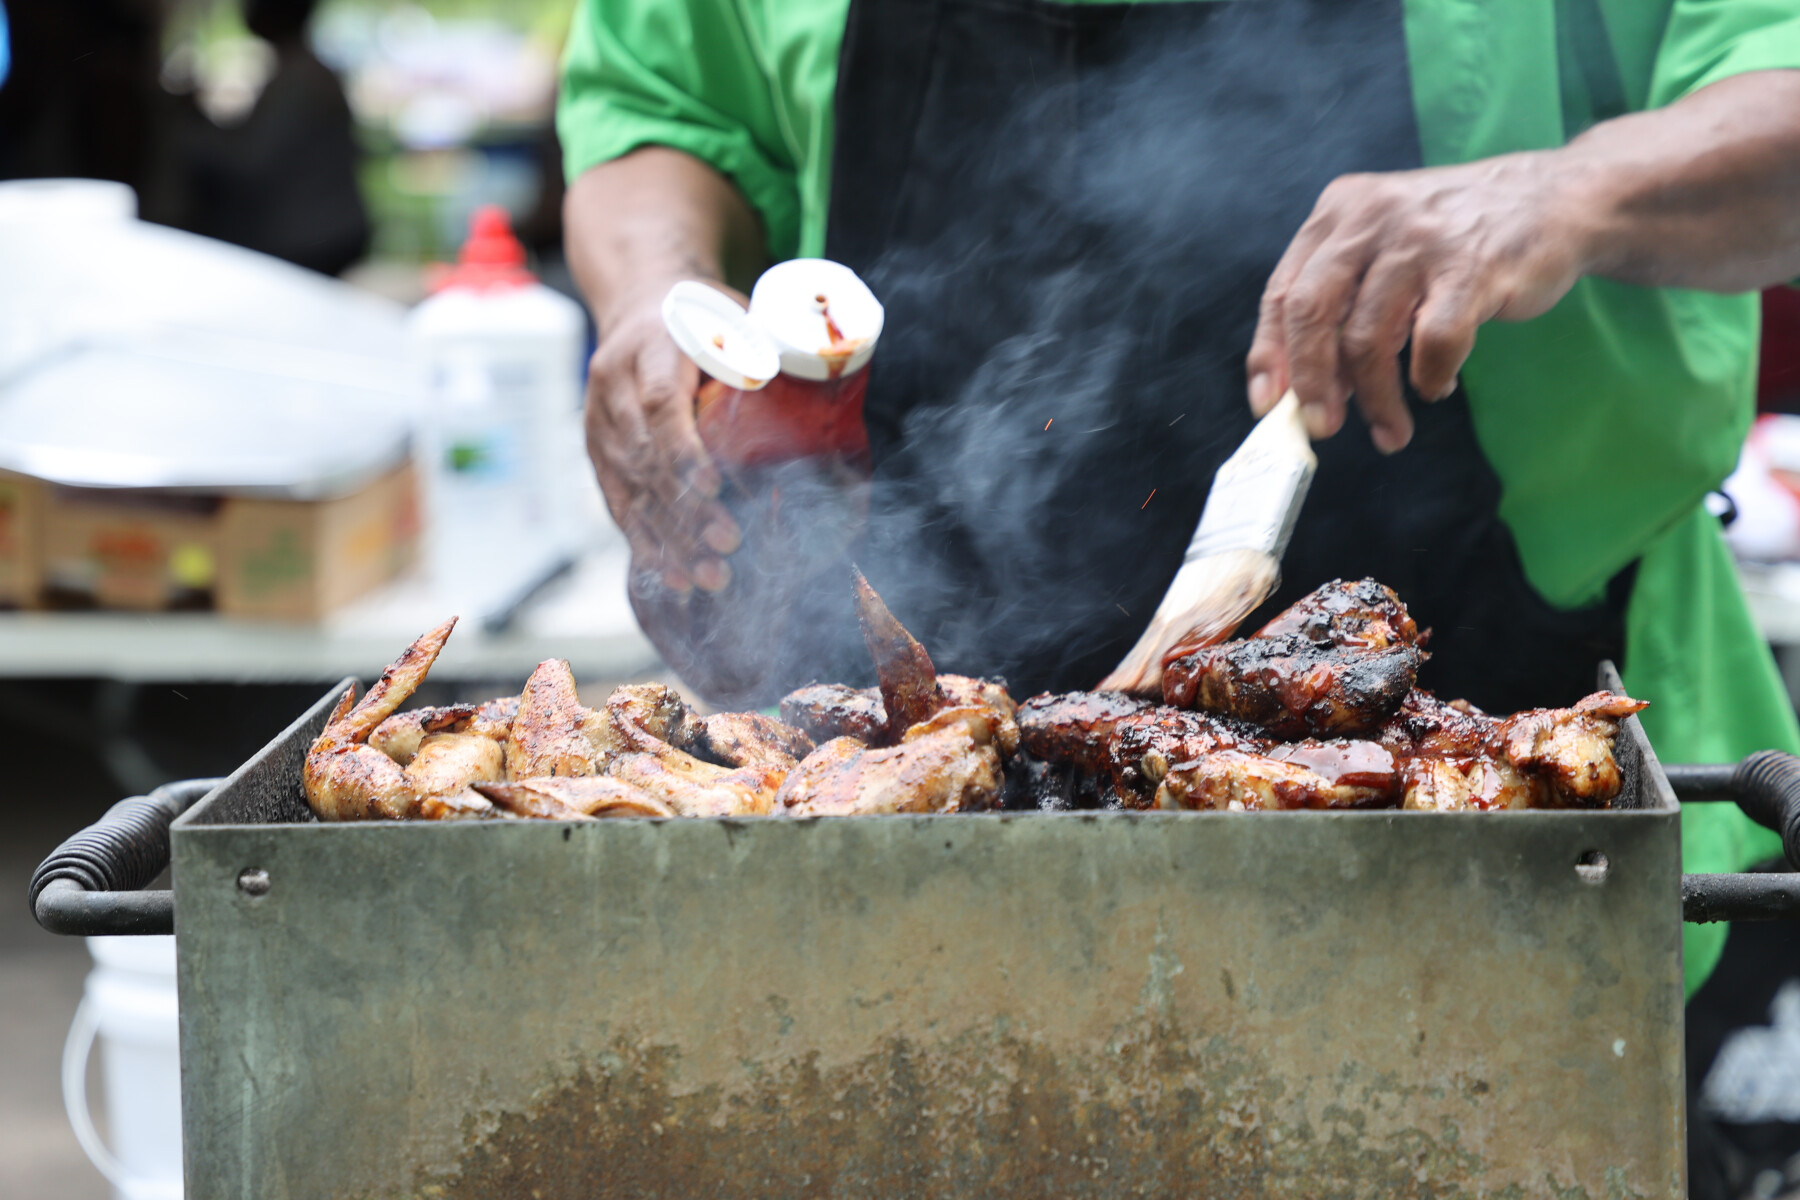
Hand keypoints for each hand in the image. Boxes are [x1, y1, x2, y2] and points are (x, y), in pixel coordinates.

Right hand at [585, 284, 743, 593]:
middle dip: (685, 510)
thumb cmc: (703, 311)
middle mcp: (612, 384)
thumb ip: (765, 348)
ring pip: (629, 488)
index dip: (683, 450)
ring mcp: (597, 420)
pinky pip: (617, 501)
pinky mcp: (594, 450)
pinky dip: (644, 541)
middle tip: (727, 547)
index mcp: (649, 345)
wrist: (638, 297)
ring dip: (669, 538)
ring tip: (709, 577)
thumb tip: (826, 381)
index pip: (659, 404)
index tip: (713, 488)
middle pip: (644, 457)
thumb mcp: (734, 313)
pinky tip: (673, 576)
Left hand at [1245, 152, 1590, 451]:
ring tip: (1390, 429)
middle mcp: (1373, 218)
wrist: (1560, 200)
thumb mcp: (1386, 242)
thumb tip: (1302, 384)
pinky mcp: (1473, 268)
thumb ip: (1343, 297)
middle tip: (1322, 425)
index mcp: (1340, 211)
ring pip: (1370, 341)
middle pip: (1312, 314)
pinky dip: (1430, 378)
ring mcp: (1422, 241)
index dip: (1269, 355)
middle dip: (1311, 382)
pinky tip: (1436, 386)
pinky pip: (1433, 344)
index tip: (1268, 404)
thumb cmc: (1460, 236)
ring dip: (1376, 399)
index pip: (1283, 292)